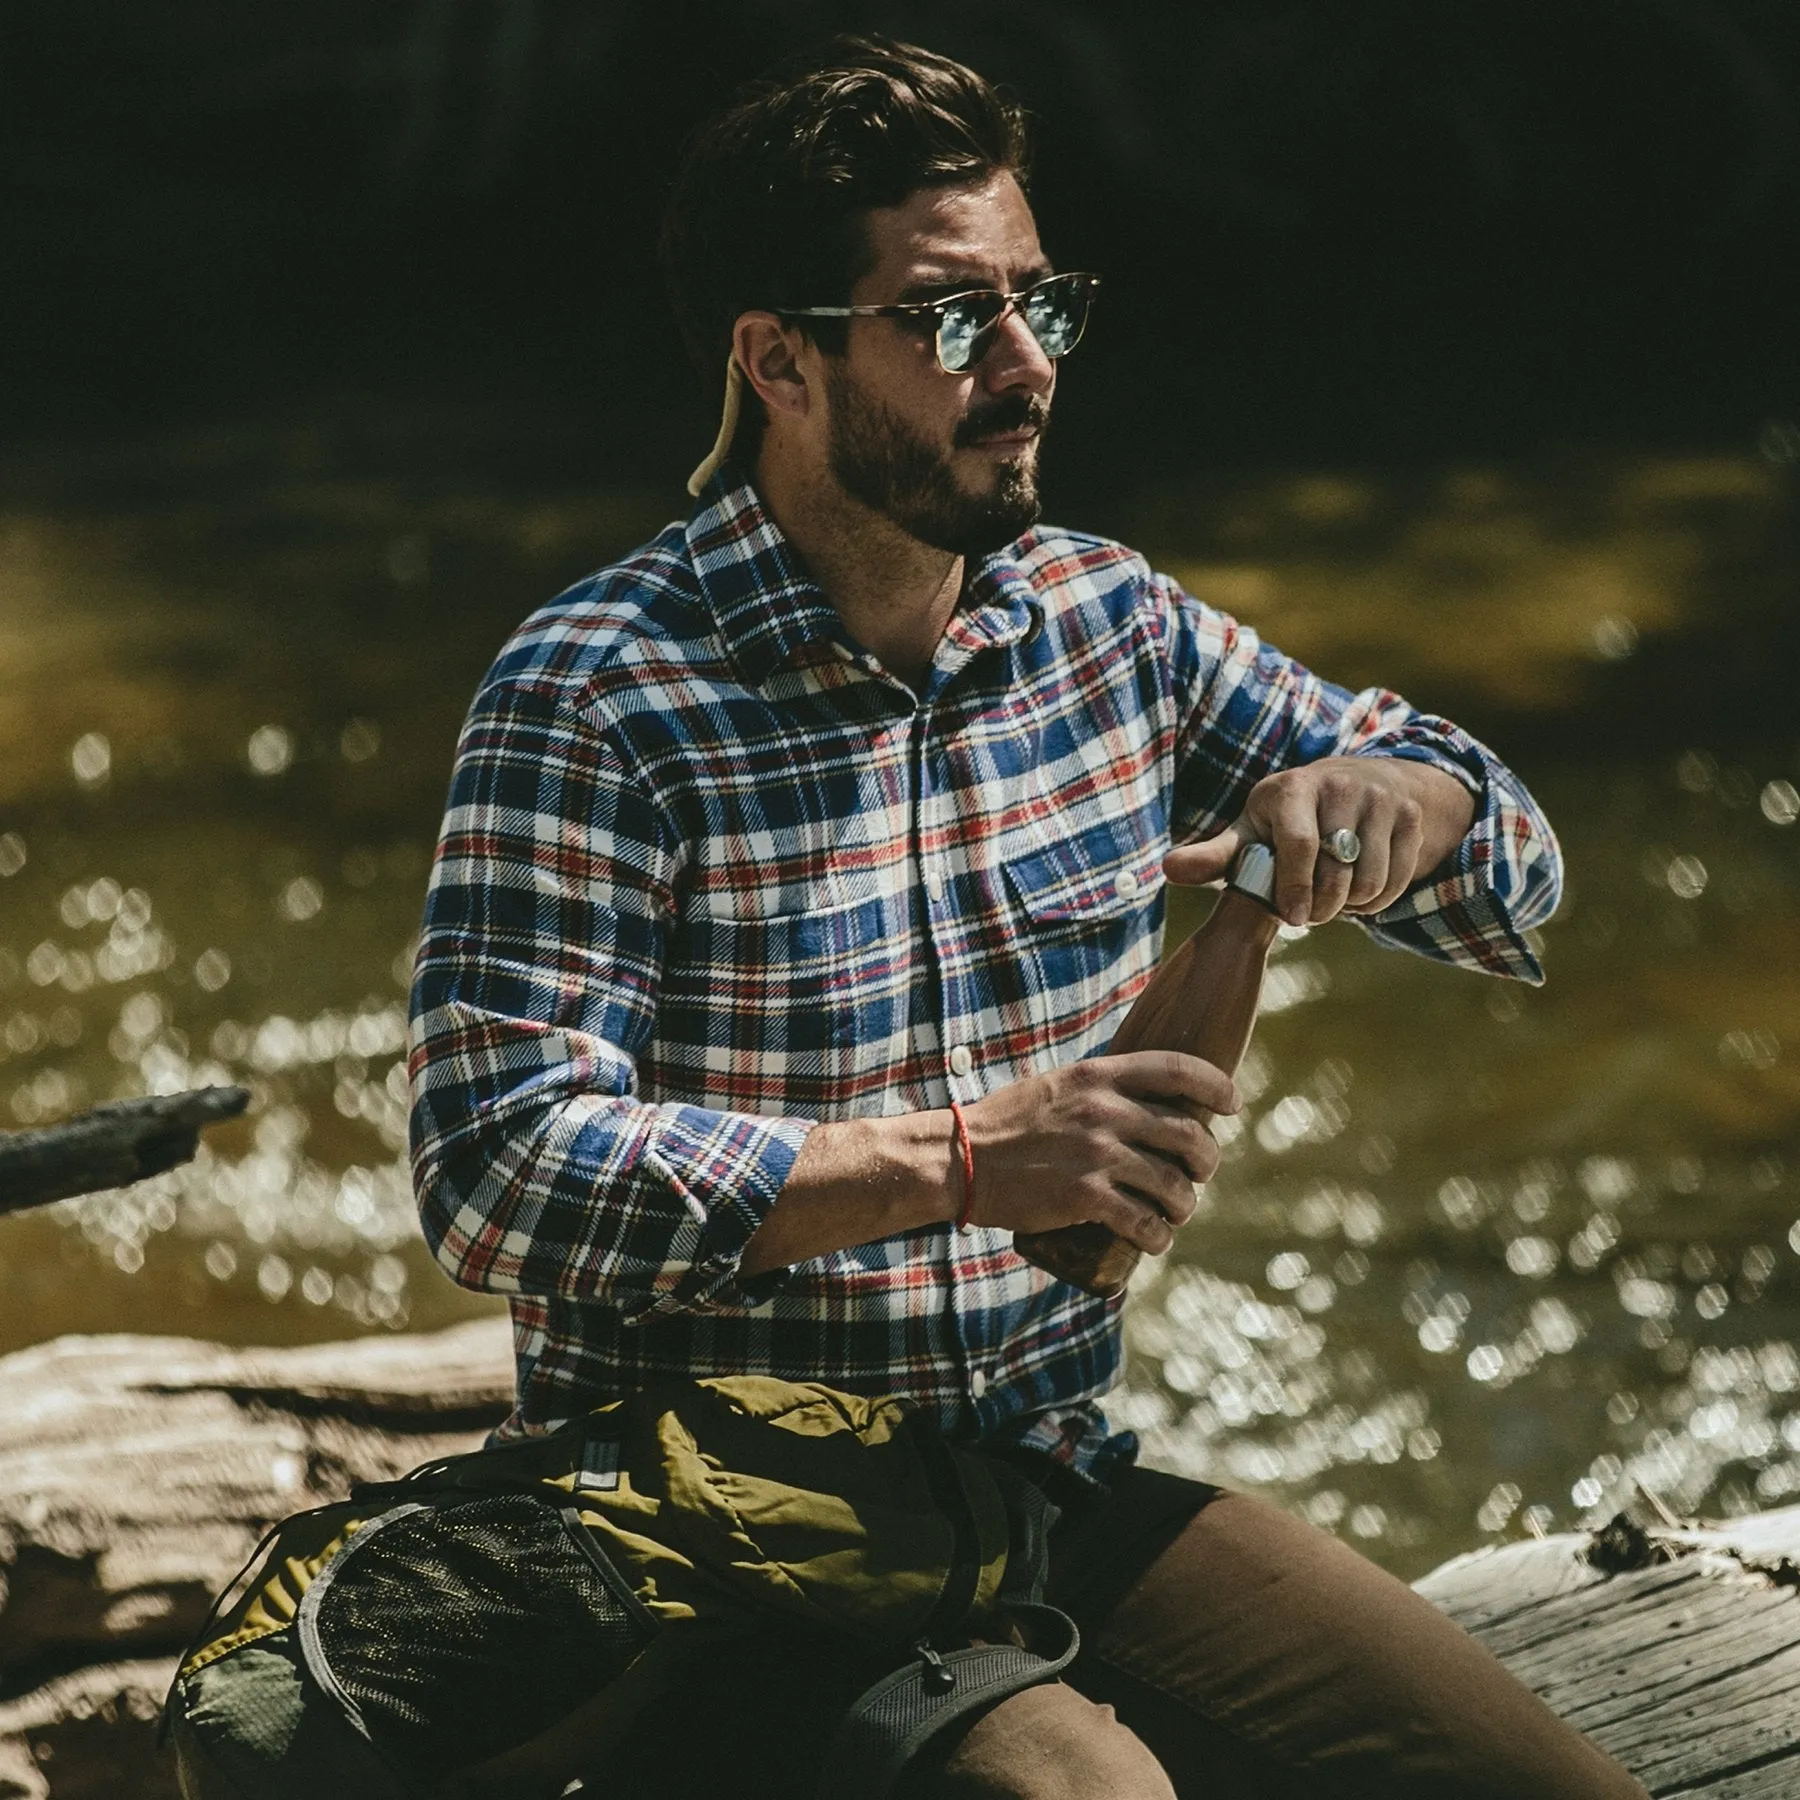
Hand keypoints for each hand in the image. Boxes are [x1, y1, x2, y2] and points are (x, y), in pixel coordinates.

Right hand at [962, 1053, 1238, 1255]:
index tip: (1232, 1104)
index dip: (1216, 1086)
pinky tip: (1156, 1239)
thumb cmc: (1007, 1124)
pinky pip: (1145, 1221)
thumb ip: (1100, 1089)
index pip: (1178, 1069)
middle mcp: (1105, 1110)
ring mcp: (1097, 1155)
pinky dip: (1159, 1236)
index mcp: (1098, 1075)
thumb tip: (1147, 1101)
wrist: (958, 1159)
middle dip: (1206, 1160)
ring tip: (1176, 1212)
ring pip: (1174, 1184)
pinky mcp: (1085, 1197)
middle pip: (1189, 1134)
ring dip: (1185, 1205)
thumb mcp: (1057, 1086)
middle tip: (1199, 1174)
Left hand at [1162, 757, 1474, 927]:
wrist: (1357, 785)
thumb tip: (1167, 869)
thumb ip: (1214, 856)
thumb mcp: (1249, 832)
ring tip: (1331, 897)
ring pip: (1368, 880)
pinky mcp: (1409, 816)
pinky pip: (1395, 880)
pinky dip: (1376, 900)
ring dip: (1349, 905)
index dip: (1295, 888)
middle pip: (1336, 870)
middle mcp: (1339, 785)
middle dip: (1321, 905)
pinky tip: (1357, 889)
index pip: (1298, 844)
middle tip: (1308, 911)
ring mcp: (1379, 799)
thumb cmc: (1286, 820)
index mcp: (1291, 789)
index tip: (1294, 918)